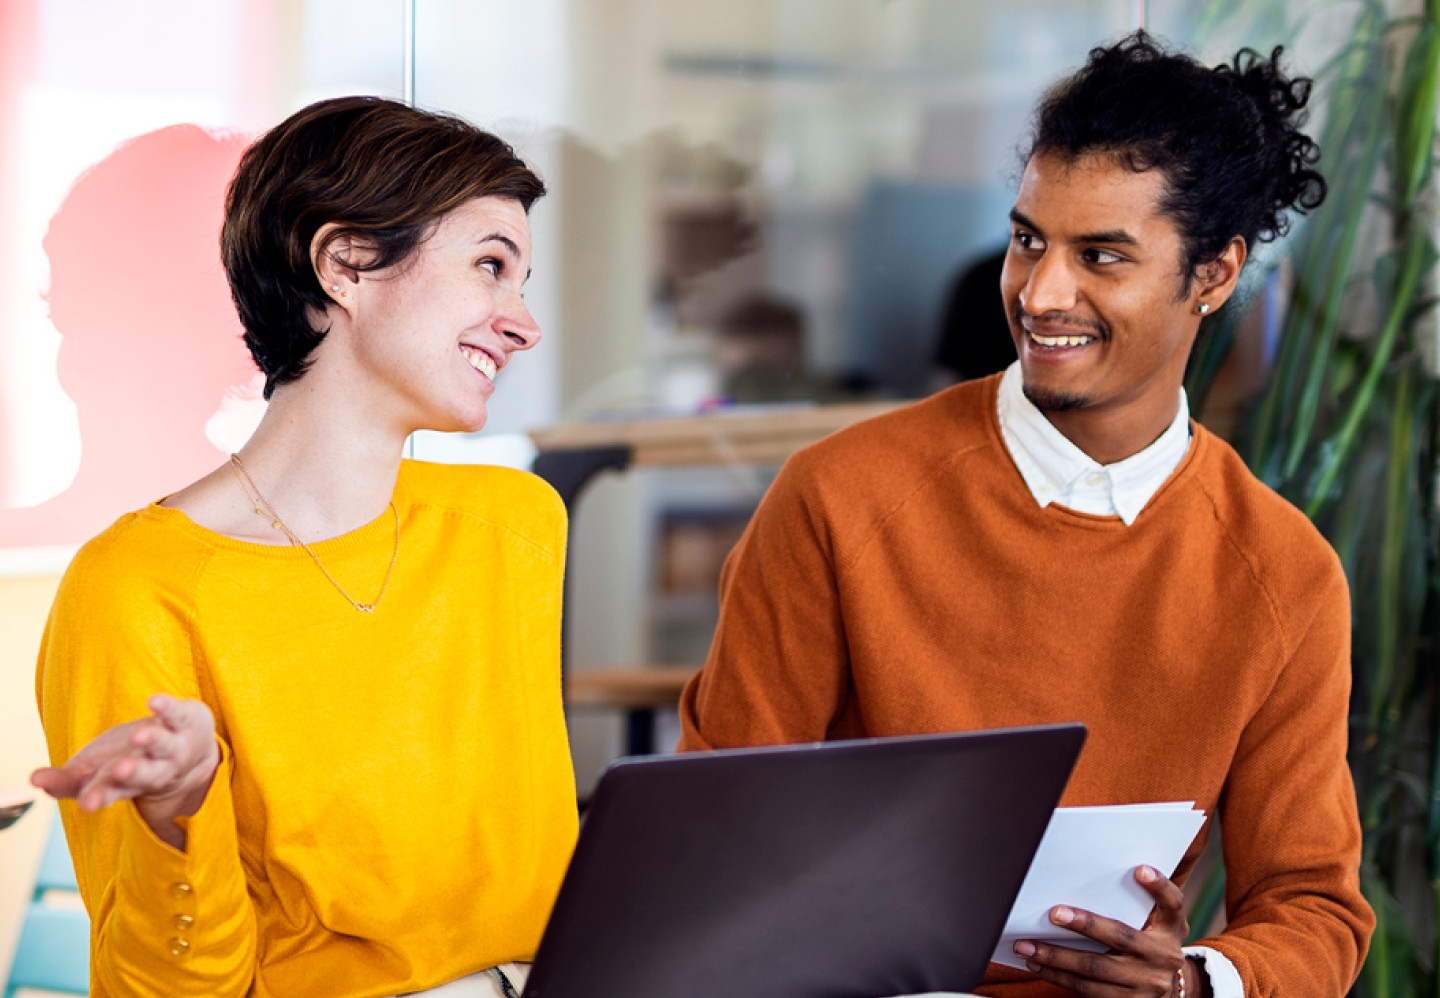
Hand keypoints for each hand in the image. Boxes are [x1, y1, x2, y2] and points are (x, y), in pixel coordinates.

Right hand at [31, 694, 219, 849]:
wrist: (193, 751)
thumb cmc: (131, 762)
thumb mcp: (97, 774)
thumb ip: (66, 781)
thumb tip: (33, 780)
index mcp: (127, 784)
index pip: (110, 792)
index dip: (98, 797)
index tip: (85, 805)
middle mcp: (154, 769)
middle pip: (143, 775)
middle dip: (131, 773)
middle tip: (120, 771)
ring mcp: (172, 745)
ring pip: (163, 745)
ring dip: (150, 740)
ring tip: (139, 735)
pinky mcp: (186, 720)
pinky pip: (177, 713)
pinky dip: (167, 706)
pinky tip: (153, 701)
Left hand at [1012, 864, 1190, 995]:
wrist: (1166, 990)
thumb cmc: (1151, 944)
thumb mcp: (1158, 924)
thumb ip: (1139, 902)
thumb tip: (1089, 876)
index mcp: (1171, 930)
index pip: (1171, 904)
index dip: (1158, 886)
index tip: (1140, 870)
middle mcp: (1162, 957)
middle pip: (1121, 937)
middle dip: (1085, 925)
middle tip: (1053, 914)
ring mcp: (1145, 985)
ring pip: (1095, 969)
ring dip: (1057, 957)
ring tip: (1027, 945)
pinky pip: (1087, 990)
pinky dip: (1058, 977)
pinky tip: (1037, 965)